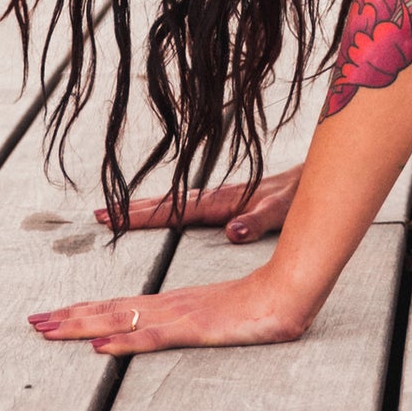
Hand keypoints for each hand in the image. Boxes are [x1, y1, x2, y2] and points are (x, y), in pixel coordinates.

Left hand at [30, 263, 315, 354]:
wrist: (290, 292)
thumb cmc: (260, 305)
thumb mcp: (218, 319)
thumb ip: (189, 323)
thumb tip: (156, 331)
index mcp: (171, 304)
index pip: (117, 307)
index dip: (82, 312)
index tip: (52, 315)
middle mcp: (168, 306)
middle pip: (109, 311)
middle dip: (69, 317)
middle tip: (33, 322)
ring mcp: (180, 317)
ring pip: (121, 321)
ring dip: (82, 325)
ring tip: (49, 329)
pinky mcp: (196, 329)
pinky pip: (153, 338)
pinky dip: (124, 341)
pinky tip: (100, 346)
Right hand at [94, 163, 298, 243]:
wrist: (314, 179)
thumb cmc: (300, 197)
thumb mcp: (283, 211)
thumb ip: (259, 219)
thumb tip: (233, 231)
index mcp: (223, 202)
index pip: (174, 209)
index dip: (143, 215)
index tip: (111, 217)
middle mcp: (215, 198)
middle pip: (164, 202)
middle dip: (130, 209)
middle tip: (97, 215)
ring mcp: (219, 199)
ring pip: (172, 202)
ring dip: (143, 208)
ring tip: (113, 213)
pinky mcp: (226, 202)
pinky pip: (184, 204)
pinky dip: (163, 208)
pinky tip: (156, 213)